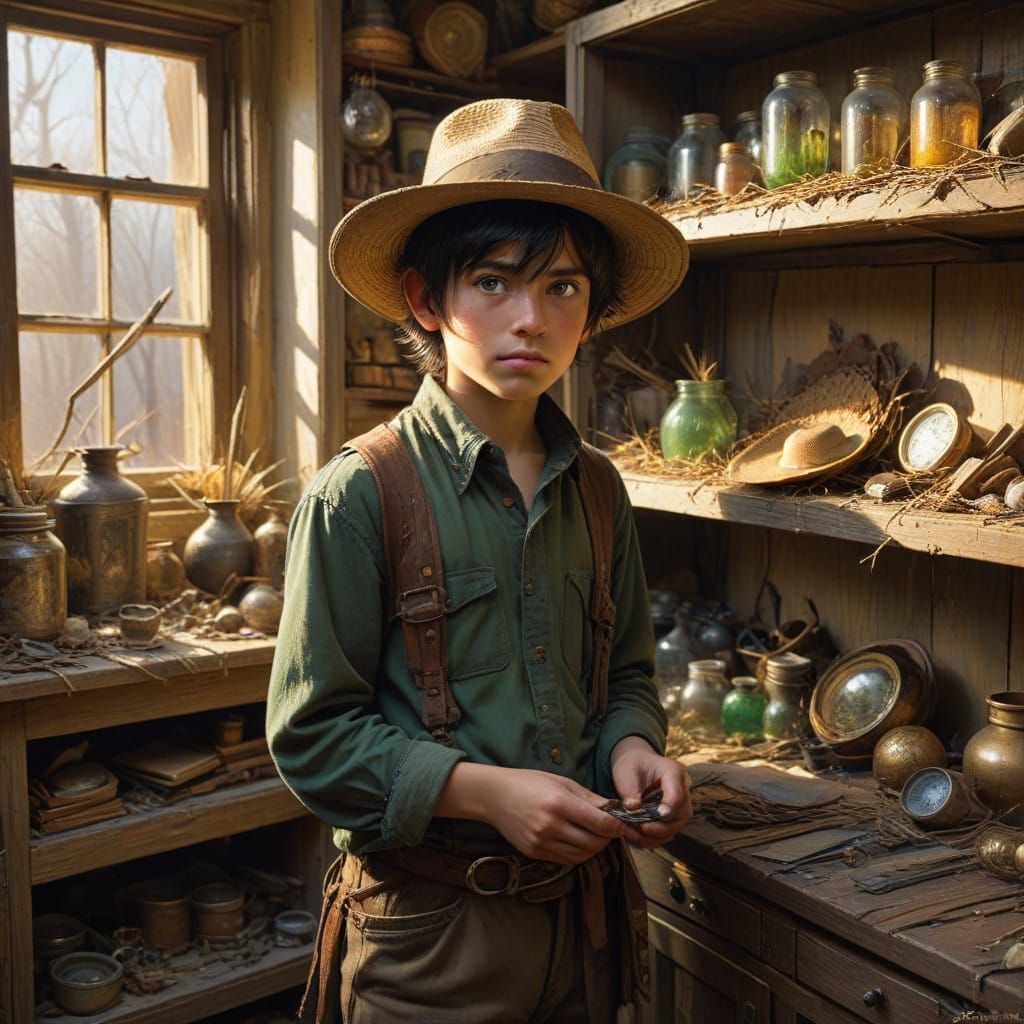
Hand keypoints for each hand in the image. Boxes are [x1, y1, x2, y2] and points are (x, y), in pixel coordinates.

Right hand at [483, 768, 625, 864]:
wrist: (494, 795)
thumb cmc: (530, 782)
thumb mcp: (561, 782)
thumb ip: (589, 798)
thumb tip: (615, 809)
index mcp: (559, 803)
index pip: (600, 823)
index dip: (616, 826)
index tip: (622, 823)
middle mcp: (550, 825)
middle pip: (593, 843)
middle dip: (607, 838)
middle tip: (610, 830)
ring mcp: (541, 842)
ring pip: (581, 856)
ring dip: (594, 848)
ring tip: (594, 836)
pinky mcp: (534, 853)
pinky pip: (565, 859)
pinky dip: (577, 853)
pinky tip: (577, 841)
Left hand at [609, 736, 692, 849]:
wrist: (637, 766)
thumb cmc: (632, 765)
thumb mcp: (626, 771)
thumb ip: (629, 790)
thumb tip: (633, 808)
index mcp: (673, 772)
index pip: (677, 793)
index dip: (669, 807)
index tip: (658, 815)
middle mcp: (683, 790)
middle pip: (680, 815)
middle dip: (659, 826)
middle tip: (639, 827)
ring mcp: (680, 806)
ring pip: (675, 827)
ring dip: (654, 835)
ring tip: (633, 832)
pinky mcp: (674, 818)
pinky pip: (667, 834)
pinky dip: (651, 838)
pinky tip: (635, 835)